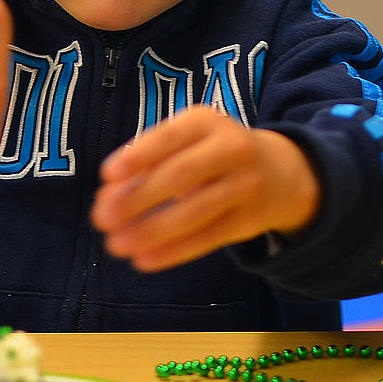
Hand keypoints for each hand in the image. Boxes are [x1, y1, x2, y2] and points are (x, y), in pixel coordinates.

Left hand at [91, 105, 319, 271]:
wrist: (280, 171)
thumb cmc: (211, 153)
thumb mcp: (186, 142)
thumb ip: (145, 165)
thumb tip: (105, 198)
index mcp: (205, 122)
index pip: (169, 137)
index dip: (138, 156)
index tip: (107, 175)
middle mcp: (231, 149)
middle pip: (181, 175)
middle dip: (138, 198)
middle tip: (102, 218)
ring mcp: (245, 185)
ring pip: (195, 211)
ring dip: (152, 230)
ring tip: (116, 245)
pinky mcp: (250, 220)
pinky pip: (209, 238)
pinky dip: (174, 250)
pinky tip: (144, 259)